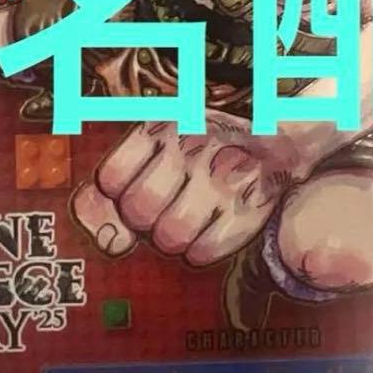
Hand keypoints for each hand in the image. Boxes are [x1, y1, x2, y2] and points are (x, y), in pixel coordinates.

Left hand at [71, 113, 299, 266]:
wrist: (281, 125)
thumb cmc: (212, 130)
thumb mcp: (166, 128)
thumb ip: (125, 167)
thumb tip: (91, 212)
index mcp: (165, 123)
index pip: (114, 177)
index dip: (117, 192)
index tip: (129, 187)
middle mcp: (191, 149)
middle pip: (139, 210)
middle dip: (143, 217)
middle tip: (161, 206)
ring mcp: (222, 178)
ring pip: (170, 235)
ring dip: (171, 236)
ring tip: (186, 218)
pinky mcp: (251, 205)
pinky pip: (206, 249)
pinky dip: (201, 249)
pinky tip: (208, 229)